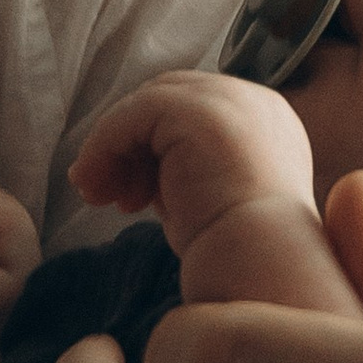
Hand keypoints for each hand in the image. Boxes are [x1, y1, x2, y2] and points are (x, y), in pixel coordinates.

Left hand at [70, 70, 316, 256]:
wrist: (257, 264)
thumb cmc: (235, 249)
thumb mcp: (206, 195)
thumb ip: (180, 167)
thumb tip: (129, 165)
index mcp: (265, 121)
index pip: (191, 113)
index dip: (152, 147)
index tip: (129, 197)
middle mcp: (253, 100)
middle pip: (168, 98)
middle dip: (130, 144)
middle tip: (105, 193)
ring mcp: (230, 99)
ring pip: (148, 104)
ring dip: (112, 149)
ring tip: (98, 196)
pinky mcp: (199, 109)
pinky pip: (134, 113)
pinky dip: (104, 146)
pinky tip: (97, 187)